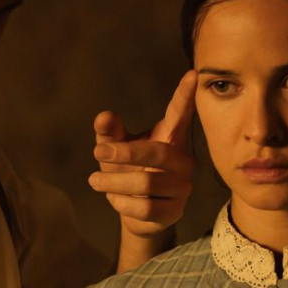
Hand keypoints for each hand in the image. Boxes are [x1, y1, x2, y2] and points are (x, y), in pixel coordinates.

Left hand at [88, 70, 196, 268]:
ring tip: (95, 179)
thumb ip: (109, 132)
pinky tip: (114, 199)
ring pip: (147, 184)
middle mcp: (182, 160)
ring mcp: (182, 187)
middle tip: (97, 151)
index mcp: (171, 137)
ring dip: (115, 182)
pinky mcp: (174, 211)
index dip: (185, 95)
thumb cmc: (128, 170)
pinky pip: (146, 208)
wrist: (135, 213)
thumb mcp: (115, 148)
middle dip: (124, 153)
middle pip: (157, 153)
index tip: (193, 74)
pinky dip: (122, 203)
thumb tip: (103, 116)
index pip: (180, 114)